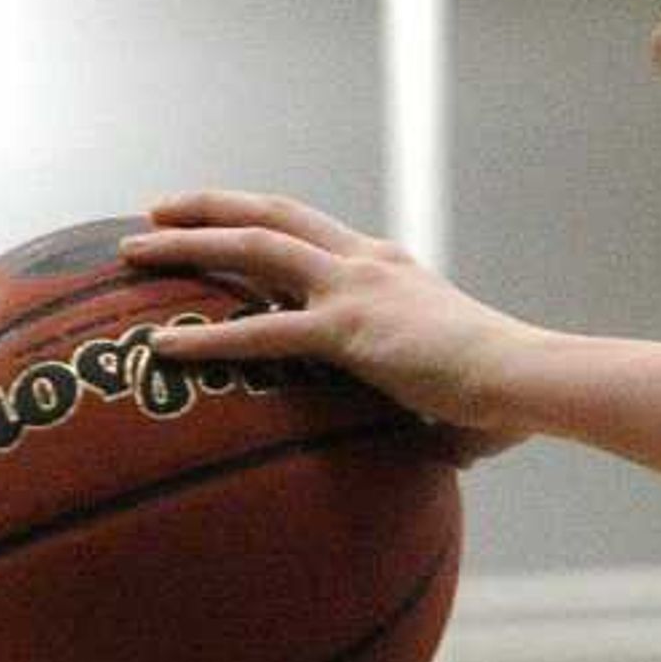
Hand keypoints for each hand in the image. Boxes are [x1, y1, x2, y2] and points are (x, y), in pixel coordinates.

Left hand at [116, 195, 537, 458]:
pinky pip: (259, 332)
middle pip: (271, 216)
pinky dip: (206, 338)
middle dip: (211, 207)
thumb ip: (439, 417)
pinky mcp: (345, 330)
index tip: (231, 225)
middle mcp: (366, 263)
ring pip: (251, 247)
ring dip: (186, 244)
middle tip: (158, 212)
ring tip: (132, 252)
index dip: (268, 225)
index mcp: (392, 270)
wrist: (528, 378)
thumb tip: (445, 454)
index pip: (317, 235)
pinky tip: (162, 347)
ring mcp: (353, 289)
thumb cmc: (510, 397)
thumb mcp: (465, 397)